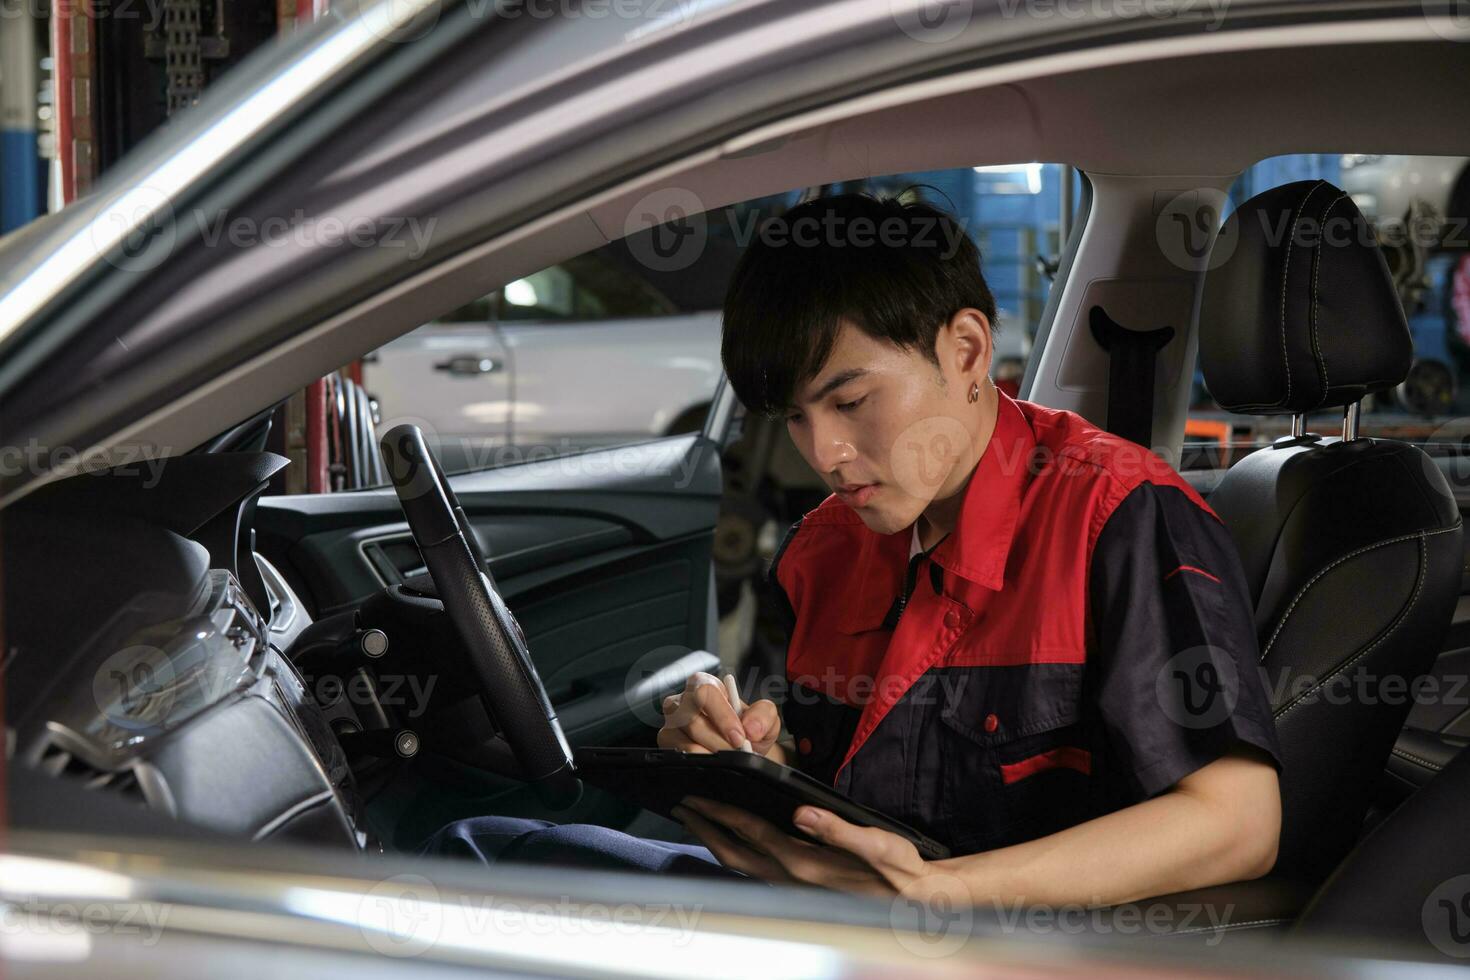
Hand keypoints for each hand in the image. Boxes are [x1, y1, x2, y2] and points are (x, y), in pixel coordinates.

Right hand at [657, 671, 781, 756]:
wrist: (740, 750)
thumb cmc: (747, 728)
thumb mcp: (764, 718)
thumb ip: (763, 715)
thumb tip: (750, 728)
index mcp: (705, 685)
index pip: (705, 693)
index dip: (723, 717)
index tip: (739, 737)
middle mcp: (682, 701)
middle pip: (692, 720)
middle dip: (719, 742)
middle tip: (737, 753)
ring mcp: (671, 724)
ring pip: (685, 743)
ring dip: (711, 755)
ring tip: (728, 760)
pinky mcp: (666, 743)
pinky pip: (679, 757)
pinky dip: (701, 764)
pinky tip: (714, 765)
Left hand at [671, 796, 931, 897]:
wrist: (915, 904)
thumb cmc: (898, 872)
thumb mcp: (877, 845)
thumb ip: (837, 830)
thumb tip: (802, 813)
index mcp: (805, 862)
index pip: (751, 832)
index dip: (720, 814)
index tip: (695, 798)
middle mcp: (791, 878)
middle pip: (734, 852)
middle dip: (705, 829)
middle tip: (681, 808)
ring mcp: (793, 887)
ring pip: (741, 864)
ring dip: (716, 842)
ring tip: (698, 822)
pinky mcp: (799, 889)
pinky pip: (754, 871)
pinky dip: (736, 853)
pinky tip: (734, 843)